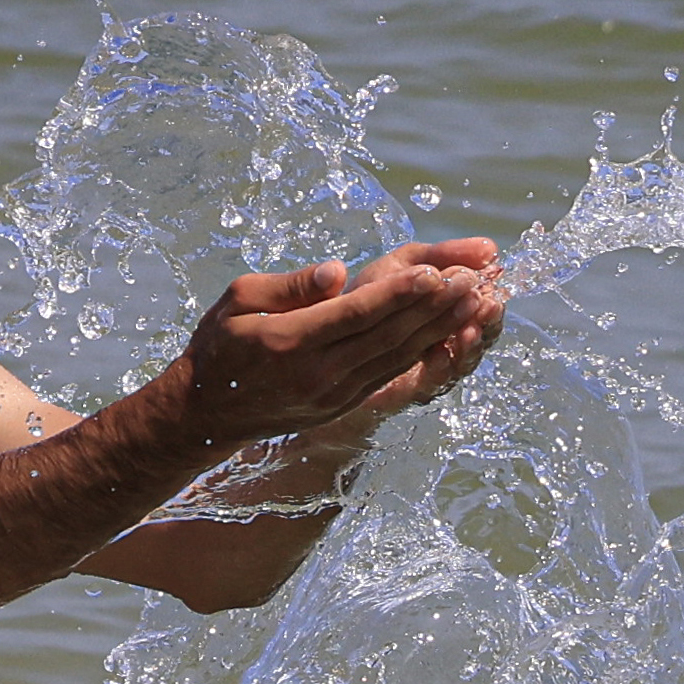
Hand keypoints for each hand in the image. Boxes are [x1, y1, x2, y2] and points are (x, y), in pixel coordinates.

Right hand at [159, 237, 501, 448]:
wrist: (209, 411)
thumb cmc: (221, 343)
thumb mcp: (239, 300)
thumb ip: (290, 285)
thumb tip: (337, 272)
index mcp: (289, 343)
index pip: (355, 315)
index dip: (398, 295)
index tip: (434, 272)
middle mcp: (318, 375)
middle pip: (387, 337)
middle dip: (434, 308)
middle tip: (474, 281)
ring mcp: (335, 394)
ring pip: (397, 357)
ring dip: (440, 329)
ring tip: (475, 301)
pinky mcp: (345, 404)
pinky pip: (392, 374)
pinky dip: (425, 351)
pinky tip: (452, 329)